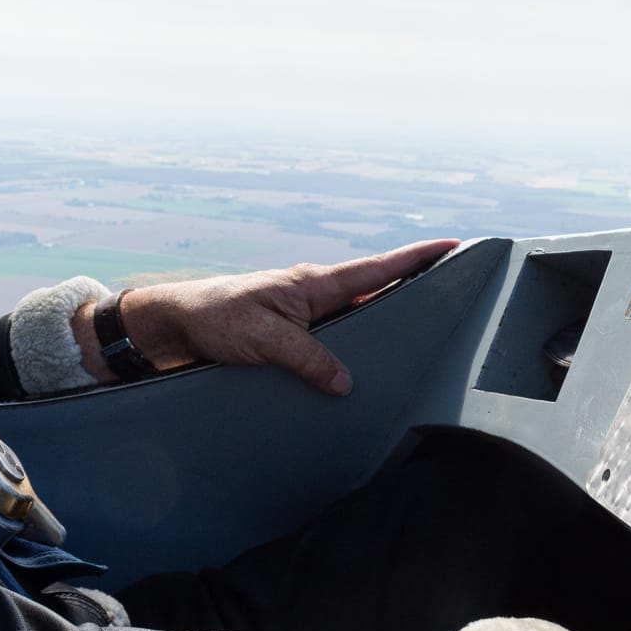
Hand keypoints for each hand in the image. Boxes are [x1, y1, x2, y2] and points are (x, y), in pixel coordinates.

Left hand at [75, 239, 457, 394]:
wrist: (171, 325)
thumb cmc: (214, 319)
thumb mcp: (262, 339)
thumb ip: (307, 357)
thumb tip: (346, 384)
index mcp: (314, 284)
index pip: (377, 269)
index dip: (418, 258)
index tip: (456, 246)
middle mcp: (314, 296)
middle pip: (376, 292)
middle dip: (415, 289)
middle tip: (458, 289)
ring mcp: (304, 317)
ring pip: (358, 318)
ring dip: (387, 323)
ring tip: (427, 332)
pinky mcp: (290, 338)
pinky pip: (336, 342)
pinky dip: (357, 349)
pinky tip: (369, 369)